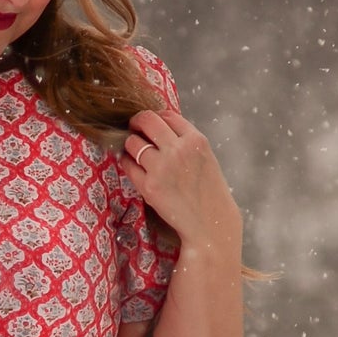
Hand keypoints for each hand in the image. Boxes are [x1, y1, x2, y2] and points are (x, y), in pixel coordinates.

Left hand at [120, 107, 241, 252]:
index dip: (155, 117)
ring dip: (130, 145)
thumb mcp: (204, 157)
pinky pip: (128, 165)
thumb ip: (185, 141)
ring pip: (133, 142)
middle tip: (133, 129)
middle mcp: (178, 149)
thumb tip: (160, 127)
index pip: (167, 115)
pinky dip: (126, 163)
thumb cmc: (207, 190)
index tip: (149, 124)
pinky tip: (131, 166)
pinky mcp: (149, 186)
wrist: (210, 222)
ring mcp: (162, 167)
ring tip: (133, 152)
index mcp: (195, 139)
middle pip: (147, 120)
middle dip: (137, 122)